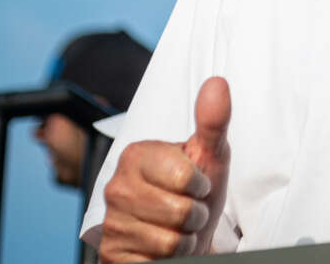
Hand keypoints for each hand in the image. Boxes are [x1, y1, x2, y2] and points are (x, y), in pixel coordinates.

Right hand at [99, 77, 231, 261]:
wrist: (186, 231)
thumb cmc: (197, 189)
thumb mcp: (210, 154)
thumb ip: (213, 121)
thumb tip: (217, 83)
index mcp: (137, 154)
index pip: (185, 177)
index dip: (201, 185)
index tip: (197, 183)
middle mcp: (116, 187)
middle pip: (179, 212)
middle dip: (196, 216)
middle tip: (189, 209)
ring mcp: (111, 222)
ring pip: (169, 242)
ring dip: (185, 239)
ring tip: (178, 227)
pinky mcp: (112, 254)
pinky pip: (154, 263)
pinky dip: (169, 259)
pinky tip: (162, 247)